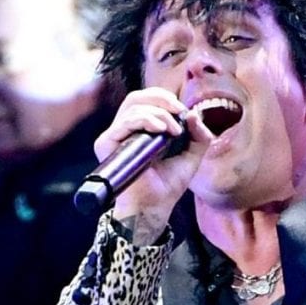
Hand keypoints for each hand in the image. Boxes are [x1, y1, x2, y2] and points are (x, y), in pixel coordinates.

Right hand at [92, 87, 213, 236]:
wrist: (155, 207)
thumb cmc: (168, 184)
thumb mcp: (192, 155)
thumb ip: (198, 135)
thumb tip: (193, 114)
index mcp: (141, 129)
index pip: (146, 100)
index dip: (164, 98)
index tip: (183, 111)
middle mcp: (125, 130)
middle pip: (136, 98)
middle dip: (161, 98)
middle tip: (179, 111)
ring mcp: (115, 137)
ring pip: (132, 107)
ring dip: (159, 114)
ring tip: (174, 131)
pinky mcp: (107, 144)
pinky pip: (124, 122)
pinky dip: (145, 120)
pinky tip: (161, 130)